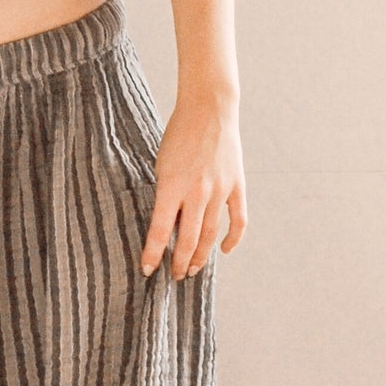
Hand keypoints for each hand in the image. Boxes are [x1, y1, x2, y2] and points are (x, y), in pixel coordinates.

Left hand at [140, 99, 245, 277]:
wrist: (209, 110)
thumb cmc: (179, 135)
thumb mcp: (162, 165)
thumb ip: (166, 195)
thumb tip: (168, 226)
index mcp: (171, 185)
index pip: (159, 231)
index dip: (152, 254)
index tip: (147, 270)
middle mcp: (196, 192)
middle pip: (187, 239)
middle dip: (179, 262)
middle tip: (174, 275)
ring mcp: (219, 190)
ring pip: (210, 234)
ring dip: (201, 256)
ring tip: (192, 269)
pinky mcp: (237, 186)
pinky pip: (238, 220)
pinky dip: (233, 239)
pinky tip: (225, 250)